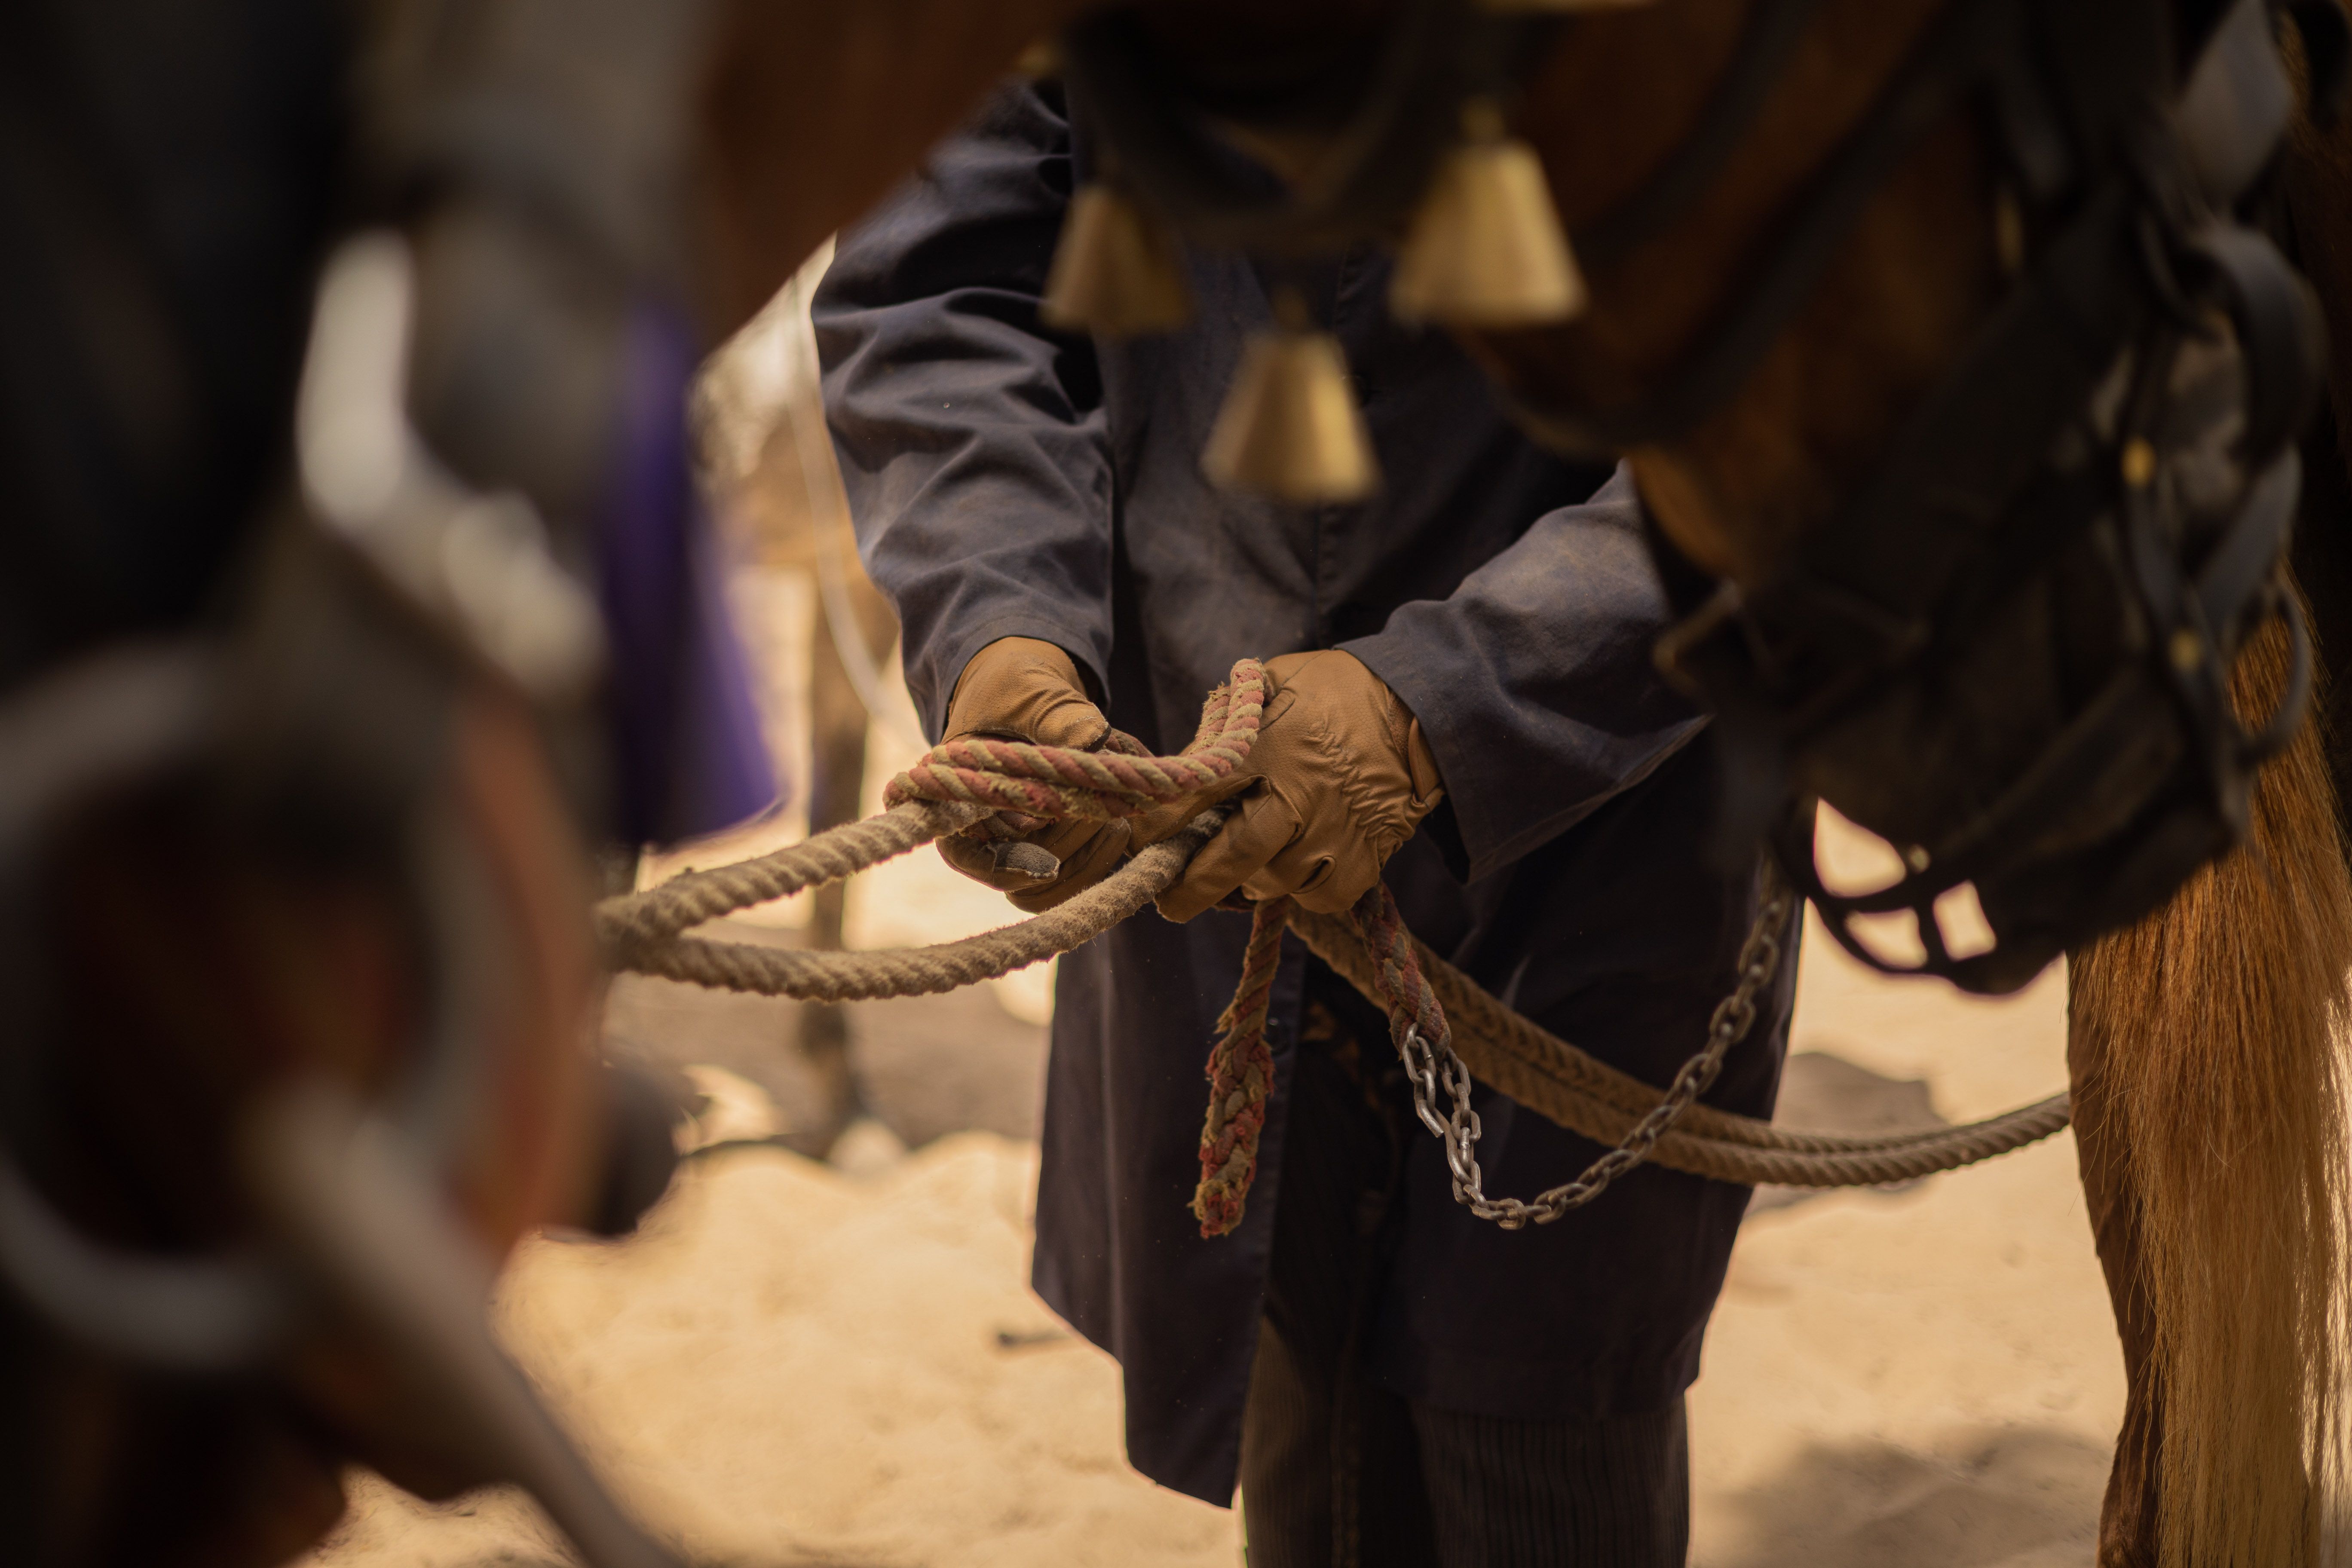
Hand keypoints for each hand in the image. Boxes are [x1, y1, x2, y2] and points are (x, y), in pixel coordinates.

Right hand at [936, 636, 1134, 911]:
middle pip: (1020, 872)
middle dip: (1069, 842)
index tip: (1049, 865)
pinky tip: (1126, 823)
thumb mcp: (1031, 690)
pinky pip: (1077, 870)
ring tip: (1120, 817)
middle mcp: (984, 824)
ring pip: (1053, 878)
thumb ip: (1056, 714)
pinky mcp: (1054, 836)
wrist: (1026, 685)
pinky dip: (1106, 851)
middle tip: (1106, 807)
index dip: (1004, 865)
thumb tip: (1094, 739)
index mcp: (957, 791)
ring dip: (1092, 852)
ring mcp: (1020, 835)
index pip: (964, 852)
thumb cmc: (1014, 685)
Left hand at [1155, 650, 1442, 921]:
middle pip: (1229, 860)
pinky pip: (1319, 897)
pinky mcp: (1366, 857)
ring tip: (1252, 860)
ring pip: (1272, 882)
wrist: (1419, 705)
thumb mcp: (1268, 685)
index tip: (1140, 842)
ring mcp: (1332, 831)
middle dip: (1190, 890)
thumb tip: (1182, 765)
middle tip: (1171, 902)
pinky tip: (1300, 865)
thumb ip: (1223, 724)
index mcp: (1262, 747)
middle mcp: (1295, 795)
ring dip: (1252, 880)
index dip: (1155, 828)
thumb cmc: (1334, 691)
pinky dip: (1303, 891)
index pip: (1189, 800)